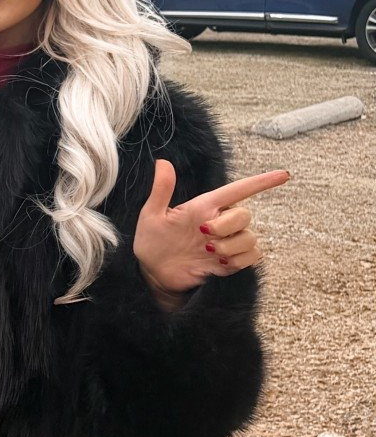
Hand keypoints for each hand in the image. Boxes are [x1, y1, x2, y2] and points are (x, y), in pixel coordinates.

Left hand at [133, 160, 289, 300]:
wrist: (153, 274)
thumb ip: (161, 190)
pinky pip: (252, 256)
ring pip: (250, 237)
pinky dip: (241, 259)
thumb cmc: (151, 242)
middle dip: (227, 225)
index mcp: (205, 206)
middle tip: (204, 234)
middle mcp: (220, 222)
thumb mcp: (152, 216)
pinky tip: (221, 263)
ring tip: (209, 252)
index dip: (262, 182)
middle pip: (245, 215)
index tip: (284, 176)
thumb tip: (162, 163)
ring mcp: (227, 242)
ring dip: (232, 246)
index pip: (239, 190)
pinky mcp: (231, 261)